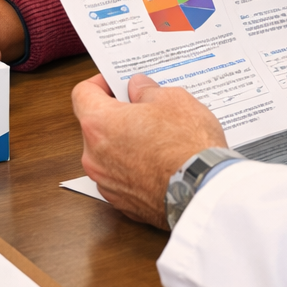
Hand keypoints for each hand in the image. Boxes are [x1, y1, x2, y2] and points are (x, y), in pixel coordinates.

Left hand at [72, 74, 226, 229]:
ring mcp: (106, 183)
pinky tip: (160, 162)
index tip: (117, 83)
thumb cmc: (187, 146)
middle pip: (95, 125)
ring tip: (158, 137)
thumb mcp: (172, 99)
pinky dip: (135, 168)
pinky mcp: (122, 203)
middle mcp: (94, 156)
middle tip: (145, 108)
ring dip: (126, 142)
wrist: (203, 192)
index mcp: (99, 124)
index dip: (100, 83)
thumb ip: (146, 91)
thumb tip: (138, 88)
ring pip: (109, 153)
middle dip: (117, 114)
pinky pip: (122, 177)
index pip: (82, 93)